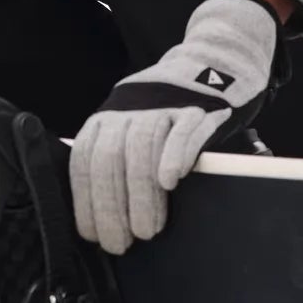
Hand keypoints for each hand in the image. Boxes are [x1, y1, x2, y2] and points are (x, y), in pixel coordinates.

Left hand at [70, 0, 278, 254]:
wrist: (217, 59)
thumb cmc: (171, 108)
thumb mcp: (134, 124)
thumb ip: (119, 158)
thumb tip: (106, 216)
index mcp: (108, 115)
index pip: (85, 159)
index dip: (86, 199)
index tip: (93, 234)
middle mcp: (129, 106)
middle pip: (110, 157)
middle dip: (111, 205)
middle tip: (121, 243)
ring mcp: (163, 103)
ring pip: (143, 148)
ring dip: (142, 194)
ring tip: (147, 230)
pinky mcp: (198, 104)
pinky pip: (182, 130)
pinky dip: (174, 155)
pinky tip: (170, 182)